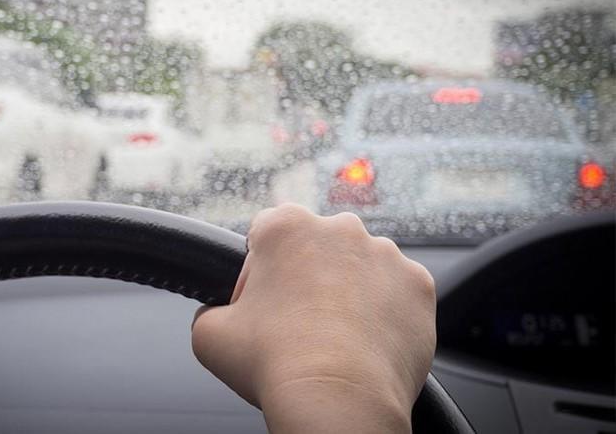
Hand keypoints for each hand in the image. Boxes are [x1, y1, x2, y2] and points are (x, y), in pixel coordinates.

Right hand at [192, 204, 435, 433]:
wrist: (339, 400)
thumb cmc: (274, 363)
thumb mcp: (209, 335)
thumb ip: (209, 311)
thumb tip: (215, 315)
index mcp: (286, 226)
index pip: (265, 234)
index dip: (258, 271)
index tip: (262, 303)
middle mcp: (339, 228)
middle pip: (316, 247)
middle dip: (307, 277)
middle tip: (299, 323)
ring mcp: (384, 254)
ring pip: (360, 266)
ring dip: (349, 290)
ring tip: (337, 336)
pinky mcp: (418, 284)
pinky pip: (396, 292)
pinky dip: (385, 311)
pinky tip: (366, 340)